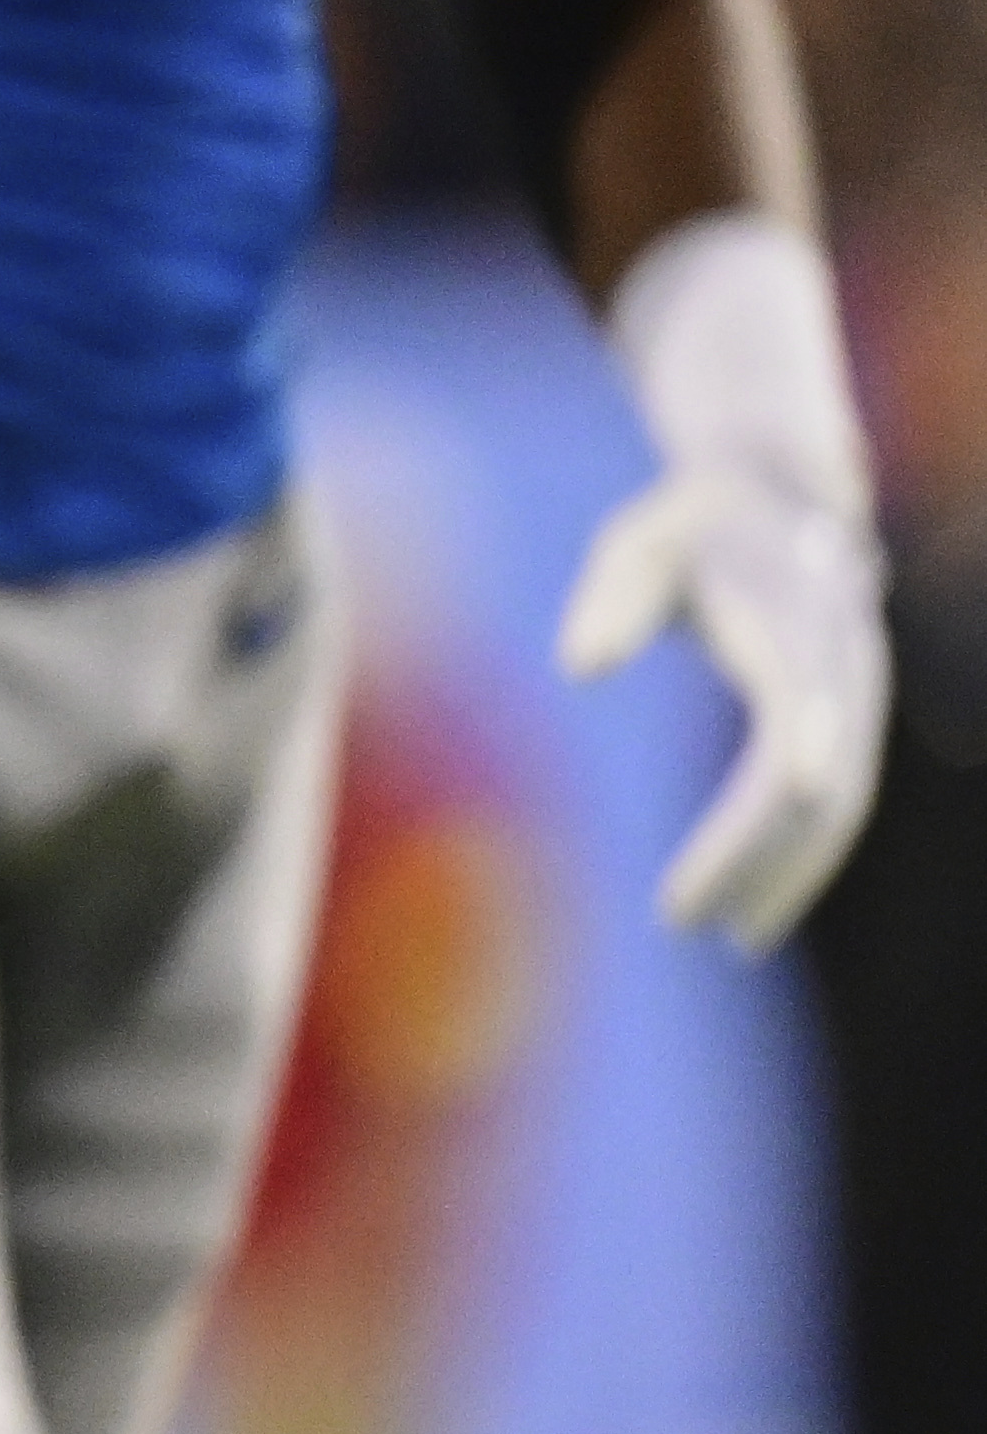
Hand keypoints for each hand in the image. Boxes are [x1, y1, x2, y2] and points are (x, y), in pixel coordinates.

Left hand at [558, 458, 885, 954]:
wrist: (775, 499)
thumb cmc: (690, 528)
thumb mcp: (641, 545)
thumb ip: (614, 600)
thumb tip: (578, 666)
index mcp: (797, 633)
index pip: (794, 724)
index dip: (774, 791)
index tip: (753, 839)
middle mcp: (842, 677)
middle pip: (816, 790)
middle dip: (761, 859)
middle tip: (689, 922)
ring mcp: (854, 705)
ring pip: (834, 811)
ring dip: (786, 874)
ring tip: (729, 934)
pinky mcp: (846, 725)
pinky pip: (830, 806)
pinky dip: (795, 855)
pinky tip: (749, 902)